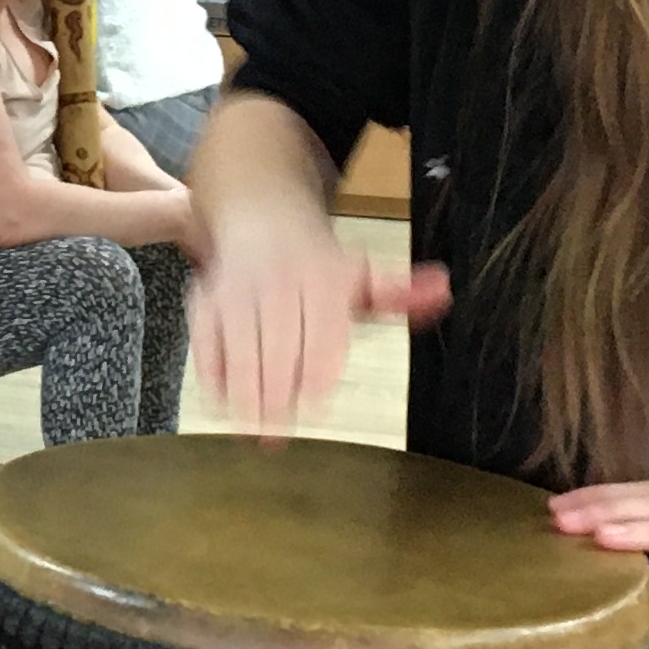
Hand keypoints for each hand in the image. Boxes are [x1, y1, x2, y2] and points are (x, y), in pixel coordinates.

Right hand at [190, 201, 450, 441]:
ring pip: (240, 344)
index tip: (315, 404)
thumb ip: (399, 293)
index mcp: (323, 278)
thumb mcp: (361, 274)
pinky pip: (206, 338)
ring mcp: (239, 290)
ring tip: (251, 430)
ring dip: (243, 390)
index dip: (315, 369)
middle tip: (278, 433)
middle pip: (277, 341)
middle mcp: (280, 282)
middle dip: (276, 389)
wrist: (261, 214)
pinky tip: (221, 402)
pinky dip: (212, 371)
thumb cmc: (316, 263)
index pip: (321, 328)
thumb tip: (442, 291)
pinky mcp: (207, 299)